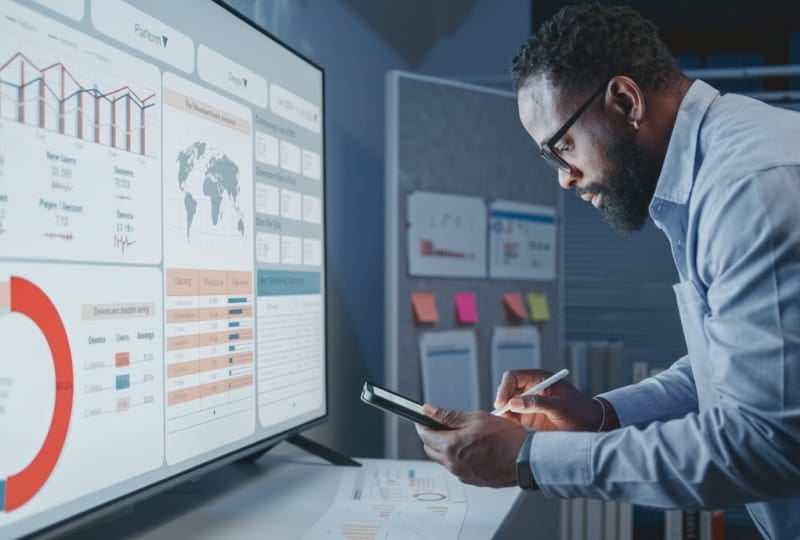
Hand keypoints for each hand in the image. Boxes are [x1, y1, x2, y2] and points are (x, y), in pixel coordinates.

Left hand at [415, 405, 528, 487]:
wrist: (526, 459)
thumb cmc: (506, 439)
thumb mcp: (476, 418)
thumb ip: (449, 415)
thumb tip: (430, 411)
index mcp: (452, 447)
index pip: (425, 436)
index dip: (422, 424)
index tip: (423, 419)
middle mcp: (454, 464)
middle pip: (430, 449)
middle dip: (432, 436)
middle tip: (442, 425)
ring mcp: (463, 474)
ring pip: (443, 460)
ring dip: (445, 448)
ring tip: (463, 435)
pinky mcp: (472, 480)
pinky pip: (457, 468)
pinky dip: (458, 457)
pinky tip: (472, 448)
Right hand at [494, 369, 615, 431]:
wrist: (593, 428)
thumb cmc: (581, 413)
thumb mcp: (560, 407)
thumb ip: (537, 403)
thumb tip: (513, 403)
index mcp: (540, 379)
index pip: (513, 377)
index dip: (505, 388)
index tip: (503, 402)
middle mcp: (532, 389)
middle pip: (507, 390)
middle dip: (502, 401)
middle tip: (501, 415)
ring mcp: (529, 404)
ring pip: (507, 405)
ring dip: (503, 413)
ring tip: (505, 424)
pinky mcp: (529, 418)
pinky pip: (512, 418)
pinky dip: (507, 423)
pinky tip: (509, 429)